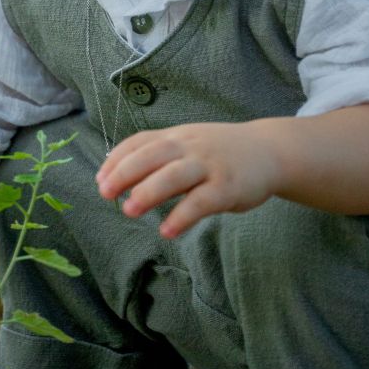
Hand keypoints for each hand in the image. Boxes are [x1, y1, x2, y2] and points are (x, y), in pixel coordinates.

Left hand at [96, 120, 282, 239]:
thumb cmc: (219, 152)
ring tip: (129, 210)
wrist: (268, 151)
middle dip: (125, 172)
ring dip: (148, 192)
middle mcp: (189, 146)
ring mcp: (208, 165)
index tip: (100, 178)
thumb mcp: (189, 146)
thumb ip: (160, 158)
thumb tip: (121, 175)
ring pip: (173, 175)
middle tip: (104, 193)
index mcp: (177, 136)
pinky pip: (201, 201)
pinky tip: (167, 231)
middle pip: (151, 155)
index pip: (140, 142)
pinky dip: (182, 216)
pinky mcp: (227, 187)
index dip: (118, 159)